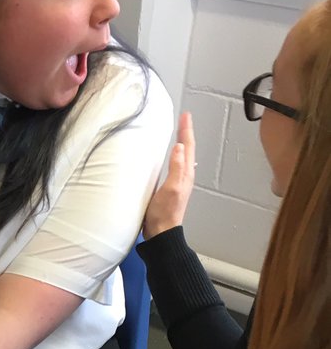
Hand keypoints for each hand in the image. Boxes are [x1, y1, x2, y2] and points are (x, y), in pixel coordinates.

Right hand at [142, 111, 195, 238]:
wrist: (160, 233)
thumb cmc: (164, 214)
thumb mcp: (171, 189)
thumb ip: (176, 168)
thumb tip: (180, 147)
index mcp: (185, 175)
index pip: (188, 147)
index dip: (186, 130)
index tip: (185, 115)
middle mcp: (184, 176)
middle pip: (187, 150)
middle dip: (185, 133)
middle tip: (183, 119)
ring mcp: (177, 182)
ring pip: (182, 157)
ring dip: (181, 143)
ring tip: (178, 132)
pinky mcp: (169, 187)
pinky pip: (174, 165)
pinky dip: (173, 156)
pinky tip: (169, 156)